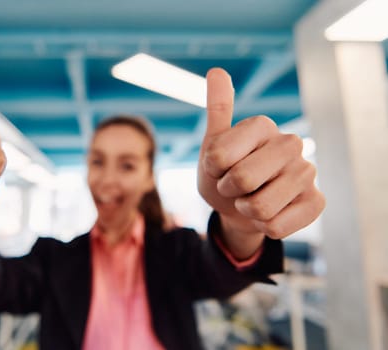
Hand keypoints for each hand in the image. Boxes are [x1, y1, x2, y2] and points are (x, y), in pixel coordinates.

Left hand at [197, 69, 324, 255]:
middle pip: (242, 179)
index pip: (220, 155)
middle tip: (234, 186)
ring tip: (250, 199)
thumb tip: (216, 71)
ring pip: (260, 207)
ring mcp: (307, 172)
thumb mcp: (212, 145)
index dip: (211, 169)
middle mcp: (290, 143)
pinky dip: (263, 226)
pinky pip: (276, 226)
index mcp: (262, 125)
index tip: (218, 166)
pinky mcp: (317, 201)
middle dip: (228, 190)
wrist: (237, 208)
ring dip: (245, 210)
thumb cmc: (223, 174)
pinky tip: (269, 214)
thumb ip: (217, 110)